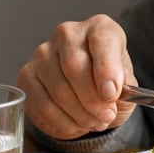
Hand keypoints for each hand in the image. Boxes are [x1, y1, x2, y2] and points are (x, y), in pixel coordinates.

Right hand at [17, 14, 137, 139]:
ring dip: (79, 115)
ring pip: (58, 90)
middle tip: (106, 116)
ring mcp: (43, 53)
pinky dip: (62, 122)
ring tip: (94, 122)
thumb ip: (123, 85)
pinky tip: (76, 125)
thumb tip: (110, 89)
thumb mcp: (127, 82)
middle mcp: (67, 34)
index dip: (106, 70)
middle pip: (74, 66)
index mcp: (98, 27)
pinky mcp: (26, 75)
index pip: (101, 41)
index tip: (111, 95)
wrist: (89, 90)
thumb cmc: (109, 82)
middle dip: (92, 100)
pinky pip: (41, 105)